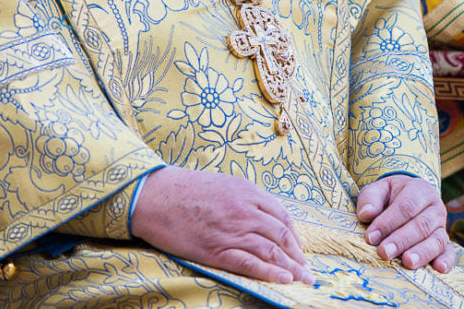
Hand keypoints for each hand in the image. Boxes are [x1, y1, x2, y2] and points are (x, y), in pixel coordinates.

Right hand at [130, 166, 313, 284]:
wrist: (156, 194)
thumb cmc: (185, 188)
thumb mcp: (221, 183)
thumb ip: (243, 197)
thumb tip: (260, 214)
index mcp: (246, 191)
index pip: (281, 214)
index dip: (295, 235)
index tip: (299, 249)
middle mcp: (244, 209)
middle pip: (281, 234)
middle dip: (298, 255)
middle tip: (308, 271)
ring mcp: (232, 230)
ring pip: (271, 250)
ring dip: (291, 268)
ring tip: (303, 280)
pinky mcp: (217, 249)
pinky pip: (251, 263)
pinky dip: (270, 272)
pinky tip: (283, 280)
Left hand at [356, 175, 453, 272]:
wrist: (408, 197)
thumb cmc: (391, 196)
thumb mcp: (378, 189)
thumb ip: (370, 199)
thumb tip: (366, 214)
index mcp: (419, 189)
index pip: (405, 206)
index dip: (388, 222)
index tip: (371, 237)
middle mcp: (435, 207)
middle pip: (420, 225)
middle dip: (401, 240)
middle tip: (385, 252)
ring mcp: (442, 226)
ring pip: (436, 240)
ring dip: (422, 253)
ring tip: (407, 262)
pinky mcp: (446, 243)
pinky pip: (449, 253)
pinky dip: (446, 261)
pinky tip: (438, 269)